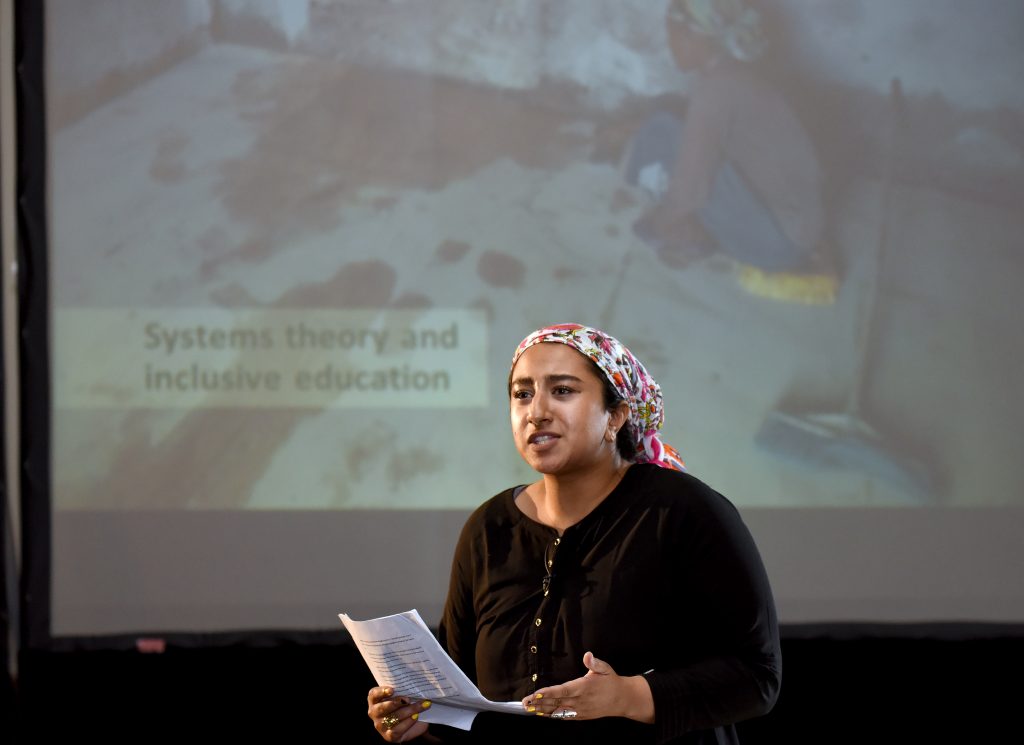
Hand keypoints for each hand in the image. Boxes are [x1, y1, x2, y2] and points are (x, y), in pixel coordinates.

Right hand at [367, 686, 430, 741]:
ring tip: (422, 705)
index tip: (392, 690)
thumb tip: (416, 684)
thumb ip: (404, 689)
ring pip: (393, 718)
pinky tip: (416, 716)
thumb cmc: (406, 703)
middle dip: (397, 703)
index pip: (373, 695)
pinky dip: (409, 722)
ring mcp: (380, 725)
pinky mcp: (388, 736)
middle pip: (382, 708)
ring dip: (409, 711)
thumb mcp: (403, 694)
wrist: (414, 720)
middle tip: (409, 699)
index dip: (381, 692)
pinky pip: (397, 730)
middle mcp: (374, 712)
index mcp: (375, 700)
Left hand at [520, 652, 653, 722]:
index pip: (563, 690)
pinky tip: (542, 714)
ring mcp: (580, 710)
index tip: (537, 694)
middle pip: (556, 702)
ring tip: (529, 709)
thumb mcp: (605, 668)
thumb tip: (588, 655)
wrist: (622, 699)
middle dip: (540, 703)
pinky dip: (552, 715)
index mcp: (584, 687)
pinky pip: (564, 716)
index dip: (549, 693)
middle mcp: (580, 700)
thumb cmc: (611, 681)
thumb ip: (595, 663)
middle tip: (525, 702)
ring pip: (558, 711)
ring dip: (543, 710)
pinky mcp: (581, 715)